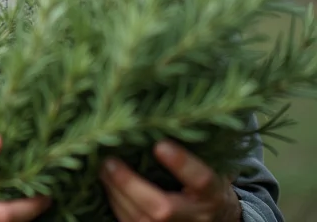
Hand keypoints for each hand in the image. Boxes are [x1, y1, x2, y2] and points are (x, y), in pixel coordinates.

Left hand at [99, 140, 241, 221]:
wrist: (217, 220)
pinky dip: (116, 204)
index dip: (182, 164)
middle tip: (109, 162)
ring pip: (141, 221)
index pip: (201, 180)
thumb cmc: (206, 183)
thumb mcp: (209, 165)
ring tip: (102, 169)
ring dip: (116, 194)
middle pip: (163, 209)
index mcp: (212, 193)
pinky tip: (107, 184)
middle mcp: (196, 217)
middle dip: (131, 185)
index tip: (160, 145)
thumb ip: (191, 146)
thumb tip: (163, 110)